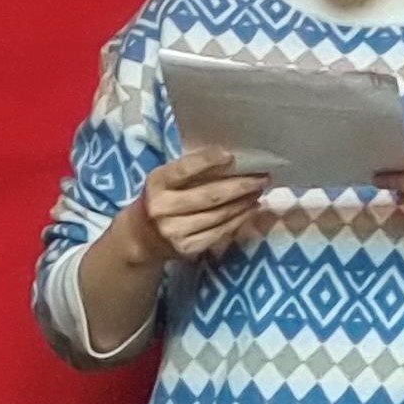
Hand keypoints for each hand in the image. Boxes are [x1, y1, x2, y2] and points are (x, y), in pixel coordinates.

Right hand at [127, 150, 268, 264]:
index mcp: (157, 183)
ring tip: (259, 191)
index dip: (209, 161)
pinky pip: (220, 232)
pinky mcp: (187, 248)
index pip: (185, 169)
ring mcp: (175, 231)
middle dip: (241, 186)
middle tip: (262, 177)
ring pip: (219, 215)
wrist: (141, 236)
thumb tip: (232, 159)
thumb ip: (190, 169)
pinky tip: (251, 209)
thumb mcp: (166, 179)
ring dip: (244, 203)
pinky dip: (239, 220)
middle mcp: (163, 208)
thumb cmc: (162, 197)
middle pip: (210, 195)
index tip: (232, 156)